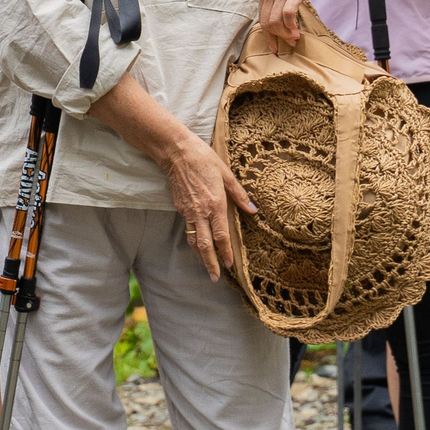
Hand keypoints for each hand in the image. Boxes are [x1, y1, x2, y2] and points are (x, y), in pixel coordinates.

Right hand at [160, 132, 251, 282]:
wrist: (176, 152)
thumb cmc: (204, 159)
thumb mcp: (226, 174)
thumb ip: (240, 194)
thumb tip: (253, 210)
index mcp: (215, 203)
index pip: (221, 234)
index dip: (226, 251)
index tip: (230, 264)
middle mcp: (201, 211)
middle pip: (205, 244)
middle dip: (211, 263)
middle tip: (215, 277)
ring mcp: (188, 211)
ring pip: (194, 240)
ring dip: (200, 256)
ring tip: (207, 268)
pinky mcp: (180, 208)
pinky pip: (188, 230)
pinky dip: (193, 242)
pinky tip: (198, 247)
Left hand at [255, 0, 353, 49]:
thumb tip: (280, 20)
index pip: (261, 16)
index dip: (267, 34)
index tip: (274, 46)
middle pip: (265, 21)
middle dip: (276, 37)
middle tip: (290, 42)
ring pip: (274, 21)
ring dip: (284, 34)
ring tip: (294, 38)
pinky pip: (287, 15)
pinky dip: (290, 27)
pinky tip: (297, 31)